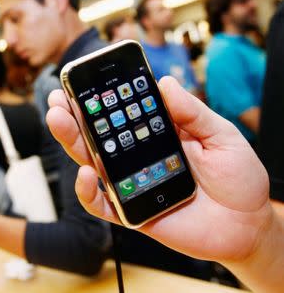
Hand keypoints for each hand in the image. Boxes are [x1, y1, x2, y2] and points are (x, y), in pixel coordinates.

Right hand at [46, 76, 272, 263]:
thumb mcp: (221, 136)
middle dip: (73, 115)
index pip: (121, 113)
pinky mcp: (130, 211)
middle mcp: (136, 156)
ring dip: (71, 142)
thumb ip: (192, 113)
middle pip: (97, 135)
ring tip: (59, 121)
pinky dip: (87, 192)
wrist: (248, 225)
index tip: (84, 80)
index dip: (101, 97)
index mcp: (155, 134)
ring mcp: (130, 182)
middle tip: (57, 98)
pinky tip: (86, 174)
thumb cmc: (237, 179)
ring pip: (92, 162)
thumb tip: (164, 83)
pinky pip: (101, 204)